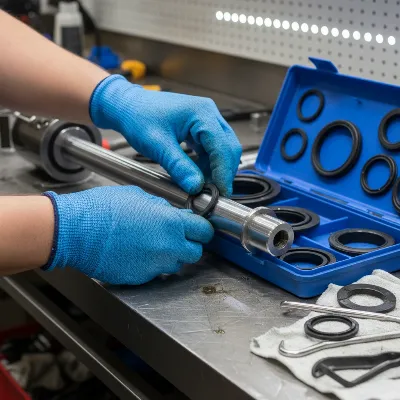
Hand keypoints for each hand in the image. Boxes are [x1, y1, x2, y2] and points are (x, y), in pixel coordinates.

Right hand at [43, 186, 213, 284]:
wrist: (75, 231)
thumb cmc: (102, 209)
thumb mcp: (138, 196)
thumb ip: (161, 207)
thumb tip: (170, 213)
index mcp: (170, 222)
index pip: (204, 231)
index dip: (202, 229)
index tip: (199, 229)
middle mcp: (168, 246)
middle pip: (196, 252)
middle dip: (189, 244)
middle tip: (178, 237)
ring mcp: (155, 265)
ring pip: (177, 264)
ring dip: (171, 255)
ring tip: (153, 245)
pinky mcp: (141, 278)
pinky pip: (156, 272)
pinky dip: (152, 264)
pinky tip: (137, 253)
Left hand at [89, 75, 241, 195]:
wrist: (127, 107)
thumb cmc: (138, 116)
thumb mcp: (157, 145)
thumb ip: (178, 166)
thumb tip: (196, 186)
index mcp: (201, 113)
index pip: (223, 147)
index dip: (224, 172)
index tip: (220, 192)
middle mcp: (208, 114)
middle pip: (228, 148)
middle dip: (223, 172)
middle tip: (214, 192)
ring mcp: (205, 120)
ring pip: (221, 150)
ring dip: (215, 169)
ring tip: (202, 186)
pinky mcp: (199, 128)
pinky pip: (211, 149)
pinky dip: (207, 164)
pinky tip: (197, 174)